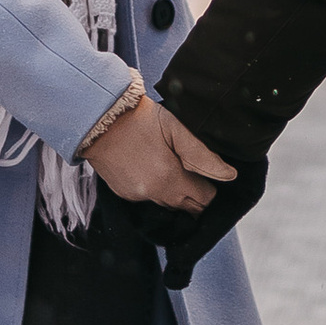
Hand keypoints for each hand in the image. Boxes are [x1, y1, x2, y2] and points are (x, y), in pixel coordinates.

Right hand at [84, 92, 235, 214]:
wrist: (96, 117)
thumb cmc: (138, 118)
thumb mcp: (174, 129)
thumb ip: (202, 155)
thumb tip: (229, 175)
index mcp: (168, 179)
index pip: (204, 200)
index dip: (210, 186)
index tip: (206, 170)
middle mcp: (152, 194)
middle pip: (186, 206)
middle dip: (195, 193)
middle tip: (193, 170)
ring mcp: (135, 196)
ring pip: (167, 204)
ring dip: (175, 192)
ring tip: (173, 165)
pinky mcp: (123, 193)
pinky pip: (148, 198)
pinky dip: (155, 188)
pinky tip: (153, 167)